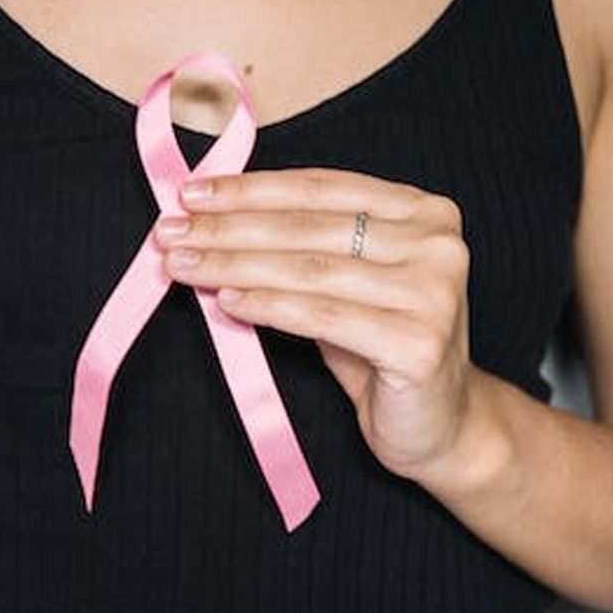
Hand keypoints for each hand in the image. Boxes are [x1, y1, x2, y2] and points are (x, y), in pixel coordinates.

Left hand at [152, 167, 477, 480]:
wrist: (441, 425)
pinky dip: (268, 306)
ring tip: (182, 264)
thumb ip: (300, 245)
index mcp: (424, 211)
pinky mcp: (418, 345)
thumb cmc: (383, 346)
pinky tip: (226, 300)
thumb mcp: (347, 283)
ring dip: (235, 264)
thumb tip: (209, 218)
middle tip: (171, 231)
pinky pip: (322, 317)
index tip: (191, 193)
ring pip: (310, 270)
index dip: (251, 189)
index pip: (321, 187)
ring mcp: (434, 294)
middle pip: (310, 227)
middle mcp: (438, 244)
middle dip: (230, 227)